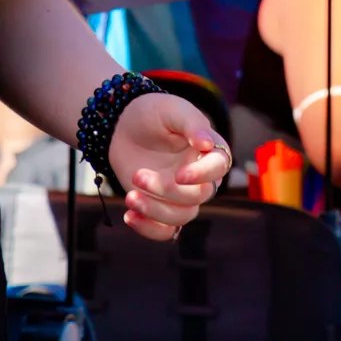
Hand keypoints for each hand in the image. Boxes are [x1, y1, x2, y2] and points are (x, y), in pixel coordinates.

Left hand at [107, 92, 228, 240]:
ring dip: (155, 211)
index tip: (179, 174)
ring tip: (130, 197)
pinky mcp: (159, 206)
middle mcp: (199, 175)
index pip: (219, 168)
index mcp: (209, 150)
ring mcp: (179, 193)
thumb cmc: (152, 113)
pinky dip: (149, 229)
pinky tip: (129, 215)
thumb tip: (208, 144)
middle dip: (167, 191)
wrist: (121, 126)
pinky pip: (165, 231)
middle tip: (138, 176)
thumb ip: (192, 123)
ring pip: (182, 216)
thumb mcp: (172, 109)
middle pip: (199, 196)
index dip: (203, 175)